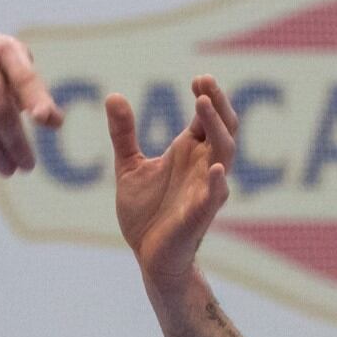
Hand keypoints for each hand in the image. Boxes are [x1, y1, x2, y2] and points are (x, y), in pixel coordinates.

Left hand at [105, 76, 236, 285]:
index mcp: (189, 153)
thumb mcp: (129, 167)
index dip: (207, 96)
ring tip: (202, 106)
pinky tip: (213, 167)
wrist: (148, 257)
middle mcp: (202, 167)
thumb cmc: (146, 214)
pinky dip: (216, 182)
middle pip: (224, 128)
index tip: (198, 78)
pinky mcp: (199, 215)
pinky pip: (214, 197)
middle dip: (217, 104)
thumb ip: (124, 134)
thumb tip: (113, 96)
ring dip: (216, 129)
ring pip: (224, 154)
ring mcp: (204, 190)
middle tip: (203, 83)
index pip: (208, 117)